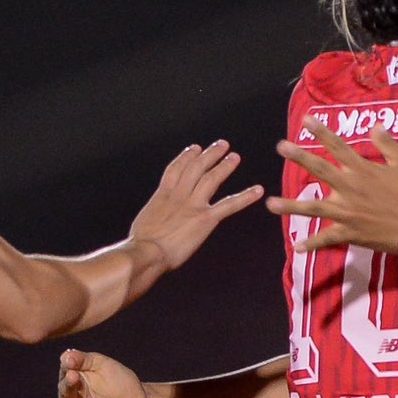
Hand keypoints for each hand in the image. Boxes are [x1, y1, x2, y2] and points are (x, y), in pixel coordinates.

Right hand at [57, 348, 153, 397]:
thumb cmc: (121, 382)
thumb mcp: (102, 365)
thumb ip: (84, 359)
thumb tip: (65, 355)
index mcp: (75, 383)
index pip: (65, 374)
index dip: (67, 369)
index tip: (71, 364)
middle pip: (65, 394)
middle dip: (68, 386)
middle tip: (74, 378)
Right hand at [128, 141, 265, 271]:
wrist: (147, 252)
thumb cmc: (140, 245)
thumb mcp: (145, 223)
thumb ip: (155, 216)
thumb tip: (154, 223)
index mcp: (162, 195)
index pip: (176, 169)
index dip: (186, 156)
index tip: (195, 148)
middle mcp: (179, 195)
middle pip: (196, 168)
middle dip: (209, 155)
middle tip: (222, 145)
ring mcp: (193, 205)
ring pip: (211, 179)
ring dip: (224, 166)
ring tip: (234, 157)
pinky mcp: (205, 219)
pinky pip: (229, 204)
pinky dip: (245, 197)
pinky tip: (257, 191)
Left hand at [264, 117, 397, 254]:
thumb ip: (388, 144)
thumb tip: (375, 125)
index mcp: (363, 170)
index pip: (338, 146)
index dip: (322, 132)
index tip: (306, 120)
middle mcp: (351, 188)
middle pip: (320, 170)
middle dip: (299, 157)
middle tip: (281, 146)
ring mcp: (348, 213)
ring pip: (313, 208)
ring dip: (291, 206)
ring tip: (270, 204)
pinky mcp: (350, 233)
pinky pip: (327, 239)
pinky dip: (312, 244)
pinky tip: (296, 247)